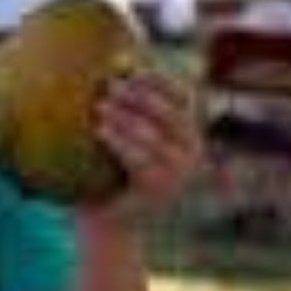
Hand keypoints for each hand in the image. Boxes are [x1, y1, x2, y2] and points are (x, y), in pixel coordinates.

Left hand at [80, 70, 202, 228]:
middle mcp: (190, 153)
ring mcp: (178, 174)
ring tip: (99, 106)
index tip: (131, 67)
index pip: (183, 96)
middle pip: (171, 113)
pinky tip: (99, 130)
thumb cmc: (109, 172)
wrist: (109, 222)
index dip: (160, 79)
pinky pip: (140, 159)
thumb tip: (105, 68)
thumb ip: (121, 107)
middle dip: (140, 95)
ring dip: (125, 116)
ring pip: (155, 135)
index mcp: (185, 133)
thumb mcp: (120, 136)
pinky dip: (120, 141)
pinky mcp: (160, 190)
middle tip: (110, 85)